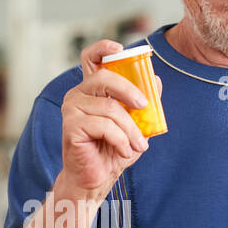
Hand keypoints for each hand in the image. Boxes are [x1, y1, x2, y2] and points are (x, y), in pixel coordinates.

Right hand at [57, 39, 160, 198]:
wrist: (96, 179)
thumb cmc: (112, 151)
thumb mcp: (135, 124)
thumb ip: (143, 103)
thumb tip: (157, 81)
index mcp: (91, 90)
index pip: (91, 59)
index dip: (104, 48)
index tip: (121, 48)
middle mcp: (77, 95)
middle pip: (105, 78)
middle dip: (129, 91)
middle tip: (144, 107)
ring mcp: (71, 109)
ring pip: (110, 109)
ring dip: (130, 130)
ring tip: (138, 146)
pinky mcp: (70, 127)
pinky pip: (104, 126)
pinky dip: (120, 140)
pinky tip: (123, 151)